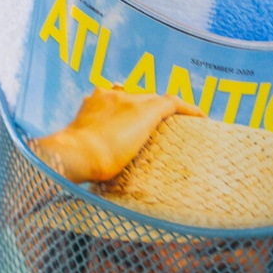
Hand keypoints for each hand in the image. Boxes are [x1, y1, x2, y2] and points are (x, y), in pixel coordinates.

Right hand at [29, 88, 204, 183]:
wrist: (76, 153)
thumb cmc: (71, 161)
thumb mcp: (76, 154)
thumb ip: (80, 155)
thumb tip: (73, 176)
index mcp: (92, 104)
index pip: (112, 97)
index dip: (123, 105)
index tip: (127, 118)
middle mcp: (111, 96)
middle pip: (135, 96)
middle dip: (144, 106)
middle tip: (156, 123)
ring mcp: (130, 100)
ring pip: (155, 99)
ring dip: (165, 110)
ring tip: (182, 121)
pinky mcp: (147, 109)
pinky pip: (174, 104)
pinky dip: (188, 109)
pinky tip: (201, 117)